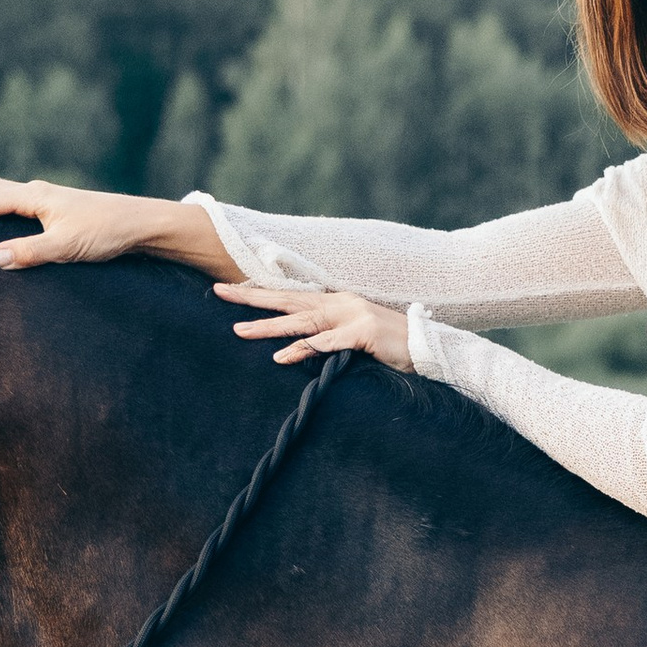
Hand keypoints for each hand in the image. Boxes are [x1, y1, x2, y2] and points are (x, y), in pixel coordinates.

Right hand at [0, 173, 207, 269]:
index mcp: (33, 198)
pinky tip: (4, 214)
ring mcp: (50, 199)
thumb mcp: (66, 246)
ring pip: (3, 192)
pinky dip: (1, 203)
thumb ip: (29, 253)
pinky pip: (19, 203)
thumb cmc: (107, 232)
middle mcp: (38, 193)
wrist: (145, 224)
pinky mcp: (61, 209)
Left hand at [214, 279, 414, 371]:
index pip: (291, 294)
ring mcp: (352, 317)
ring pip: (301, 321)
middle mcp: (340, 304)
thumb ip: (330, 335)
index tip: (230, 289)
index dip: (261, 292)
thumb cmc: (390, 346)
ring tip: (239, 331)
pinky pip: (326, 343)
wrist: (427, 347)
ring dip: (269, 327)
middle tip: (219, 293)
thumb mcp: (355, 337)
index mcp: (336, 303)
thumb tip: (302, 345)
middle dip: (251, 297)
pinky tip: (281, 357)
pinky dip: (303, 350)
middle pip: (288, 299)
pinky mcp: (362, 334)